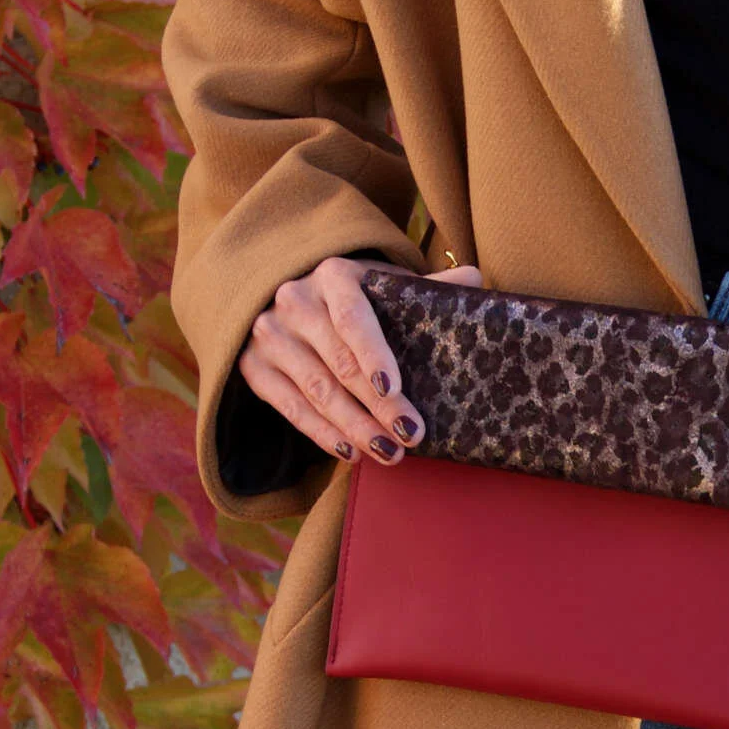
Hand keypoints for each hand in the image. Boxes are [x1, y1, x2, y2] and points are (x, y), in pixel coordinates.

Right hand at [240, 257, 481, 462]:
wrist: (291, 298)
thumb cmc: (355, 297)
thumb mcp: (386, 286)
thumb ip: (426, 288)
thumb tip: (474, 281)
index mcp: (334, 276)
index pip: (353, 319)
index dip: (374, 355)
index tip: (394, 389)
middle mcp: (295, 301)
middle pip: (339, 363)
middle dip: (376, 406)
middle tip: (410, 435)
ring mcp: (269, 335)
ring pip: (316, 391)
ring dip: (354, 427)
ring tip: (389, 453)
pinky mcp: (254, 367)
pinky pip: (290, 408)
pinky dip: (321, 434)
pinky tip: (350, 452)